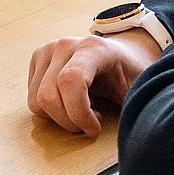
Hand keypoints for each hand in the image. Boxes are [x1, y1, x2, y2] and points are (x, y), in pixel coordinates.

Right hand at [27, 30, 163, 135]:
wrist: (123, 51)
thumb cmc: (132, 73)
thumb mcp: (141, 89)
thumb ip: (136, 104)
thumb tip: (138, 129)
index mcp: (94, 48)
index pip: (70, 81)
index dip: (79, 114)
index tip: (95, 128)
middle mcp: (66, 45)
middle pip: (48, 96)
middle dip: (69, 122)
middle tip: (91, 124)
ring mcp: (48, 49)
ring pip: (37, 101)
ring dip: (60, 117)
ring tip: (84, 110)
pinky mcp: (38, 58)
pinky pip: (33, 98)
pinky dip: (51, 110)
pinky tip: (71, 102)